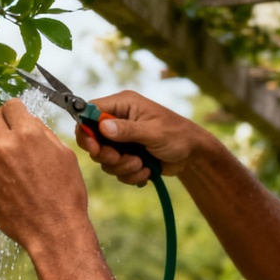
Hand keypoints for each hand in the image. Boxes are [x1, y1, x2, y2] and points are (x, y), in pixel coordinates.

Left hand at [0, 100, 90, 252]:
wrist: (54, 230)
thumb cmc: (65, 194)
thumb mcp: (65, 155)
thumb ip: (43, 134)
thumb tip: (28, 122)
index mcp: (28, 135)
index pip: (10, 105)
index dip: (15, 110)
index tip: (17, 116)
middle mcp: (4, 146)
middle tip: (6, 130)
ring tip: (1, 151)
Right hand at [75, 91, 213, 185]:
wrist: (193, 155)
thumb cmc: (178, 135)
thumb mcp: (154, 132)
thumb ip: (128, 130)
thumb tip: (103, 127)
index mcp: (123, 105)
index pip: (90, 111)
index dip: (86, 129)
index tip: (94, 146)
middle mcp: (118, 120)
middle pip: (93, 138)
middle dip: (106, 154)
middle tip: (120, 158)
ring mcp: (121, 139)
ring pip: (104, 158)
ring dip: (122, 167)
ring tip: (141, 165)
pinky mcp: (126, 155)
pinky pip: (116, 169)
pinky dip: (130, 174)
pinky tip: (146, 171)